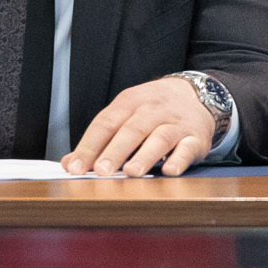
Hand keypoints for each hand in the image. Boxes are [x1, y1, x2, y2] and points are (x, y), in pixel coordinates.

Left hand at [63, 77, 217, 176]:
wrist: (197, 94)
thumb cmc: (153, 110)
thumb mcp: (126, 114)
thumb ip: (100, 139)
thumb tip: (69, 163)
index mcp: (129, 102)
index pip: (105, 124)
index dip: (89, 146)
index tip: (74, 167)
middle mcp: (152, 110)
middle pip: (131, 130)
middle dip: (115, 151)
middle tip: (100, 171)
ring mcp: (175, 123)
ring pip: (160, 138)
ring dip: (145, 156)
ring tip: (131, 172)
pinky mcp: (195, 137)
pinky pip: (187, 148)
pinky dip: (179, 160)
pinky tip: (169, 171)